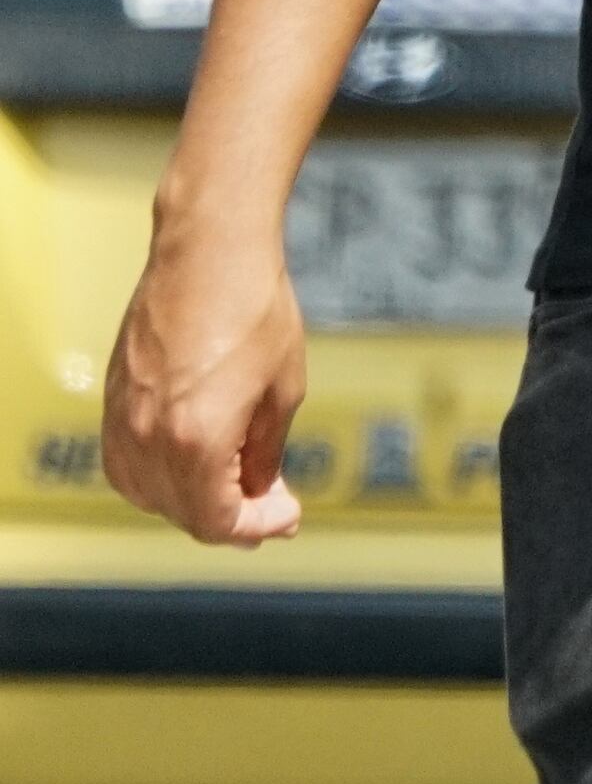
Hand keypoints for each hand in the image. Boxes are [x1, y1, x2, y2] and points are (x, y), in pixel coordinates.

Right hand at [103, 215, 308, 547]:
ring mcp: (121, 420)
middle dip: (233, 518)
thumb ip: (264, 456)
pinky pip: (125, 465)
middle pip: (183, 514)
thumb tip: (259, 495)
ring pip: (149, 495)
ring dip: (193, 502)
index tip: (288, 515)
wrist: (208, 254)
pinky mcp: (111, 401)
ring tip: (239, 483)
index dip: (256, 529)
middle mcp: (147, 438)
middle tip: (275, 505)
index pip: (216, 521)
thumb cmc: (256, 312)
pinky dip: (158, 478)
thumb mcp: (282, 393)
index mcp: (196, 440)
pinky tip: (195, 463)